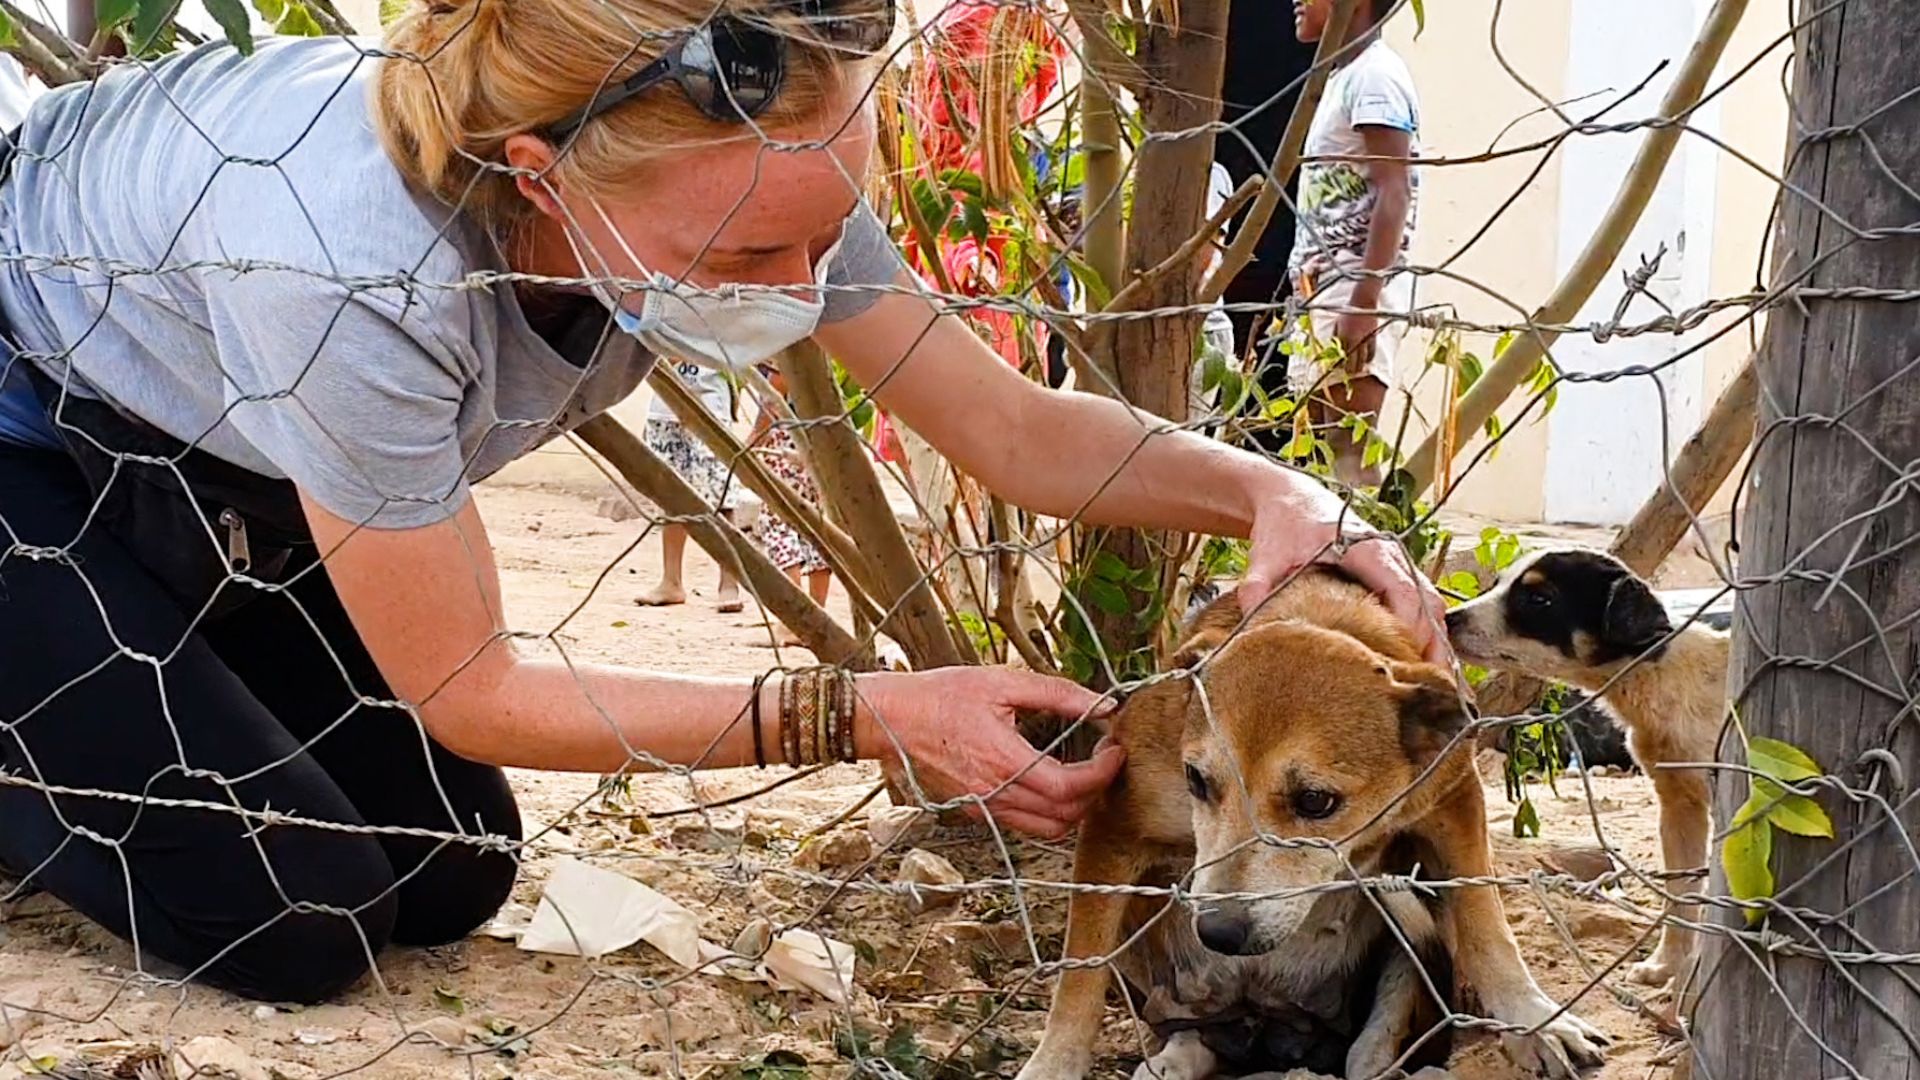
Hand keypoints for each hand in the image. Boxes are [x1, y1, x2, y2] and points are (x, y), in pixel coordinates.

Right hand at [858, 667, 1125, 838]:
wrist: (887, 720)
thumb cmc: (939, 695)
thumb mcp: (1002, 682)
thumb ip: (1057, 693)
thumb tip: (1101, 703)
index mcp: (1004, 761)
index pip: (1070, 788)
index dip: (1102, 774)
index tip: (1115, 751)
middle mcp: (994, 795)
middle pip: (1065, 817)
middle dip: (1094, 792)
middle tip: (1103, 761)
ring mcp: (983, 809)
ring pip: (1046, 830)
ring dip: (1073, 809)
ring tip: (1081, 775)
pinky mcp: (973, 812)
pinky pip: (1022, 824)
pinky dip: (1046, 813)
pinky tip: (1048, 782)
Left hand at [1236, 475, 1451, 666]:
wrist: (1290, 498)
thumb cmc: (1284, 522)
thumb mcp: (1266, 552)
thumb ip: (1258, 585)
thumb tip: (1250, 622)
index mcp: (1366, 547)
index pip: (1403, 588)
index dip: (1412, 625)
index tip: (1408, 659)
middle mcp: (1389, 555)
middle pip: (1428, 601)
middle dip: (1434, 643)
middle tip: (1432, 684)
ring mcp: (1394, 565)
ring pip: (1430, 605)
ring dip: (1434, 641)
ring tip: (1434, 683)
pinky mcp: (1390, 577)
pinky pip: (1420, 606)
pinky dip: (1425, 633)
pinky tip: (1420, 664)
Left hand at [1332, 308, 1380, 370]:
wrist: (1363, 304)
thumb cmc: (1348, 313)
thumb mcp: (1337, 324)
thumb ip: (1335, 336)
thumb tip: (1332, 348)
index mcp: (1343, 335)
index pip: (1341, 355)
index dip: (1339, 364)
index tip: (1338, 368)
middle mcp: (1354, 339)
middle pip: (1352, 360)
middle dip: (1350, 369)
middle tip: (1348, 373)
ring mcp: (1364, 339)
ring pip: (1362, 359)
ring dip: (1359, 367)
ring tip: (1357, 371)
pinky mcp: (1373, 338)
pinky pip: (1371, 353)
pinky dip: (1368, 359)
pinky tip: (1366, 361)